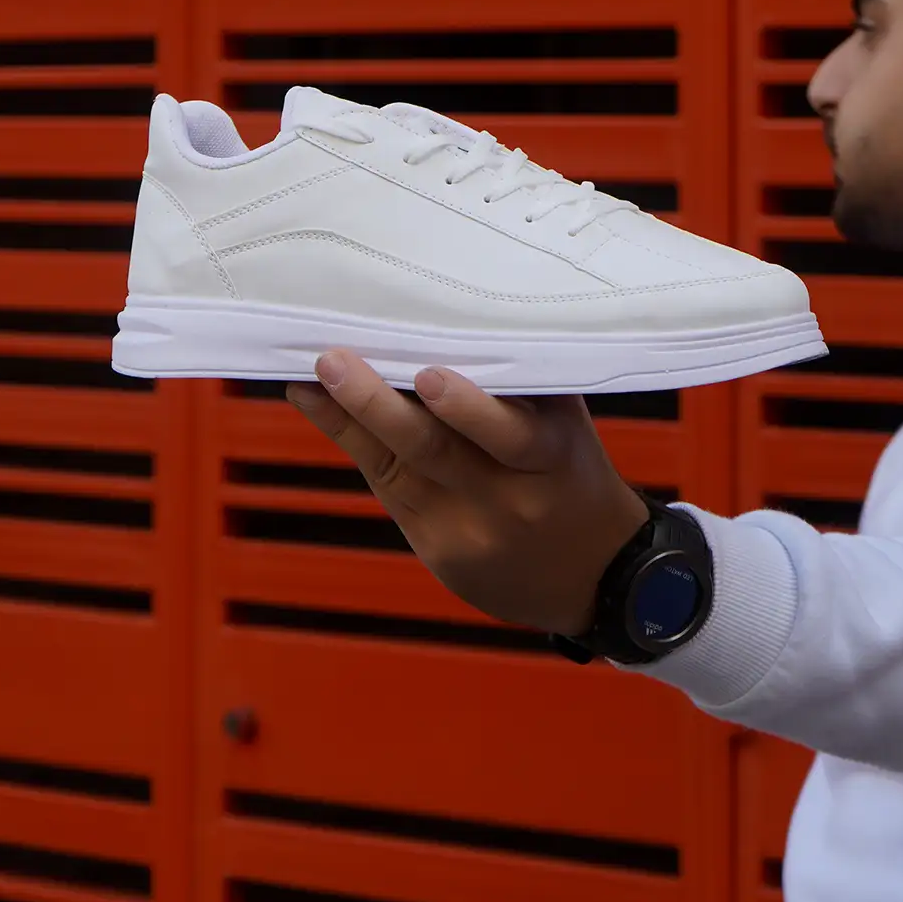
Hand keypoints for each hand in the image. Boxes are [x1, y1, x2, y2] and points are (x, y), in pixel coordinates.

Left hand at [285, 351, 649, 635]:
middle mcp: (507, 498)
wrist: (594, 578)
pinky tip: (319, 407)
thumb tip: (447, 323)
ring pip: (396, 468)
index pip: (508, 434)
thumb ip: (521, 386)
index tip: (428, 374)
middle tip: (332, 361)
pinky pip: (389, 490)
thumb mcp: (568, 430)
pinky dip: (353, 444)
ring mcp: (467, 530)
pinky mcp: (439, 551)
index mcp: (552, 459)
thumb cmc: (573, 476)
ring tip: (308, 379)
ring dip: (347, 418)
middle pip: (434, 449)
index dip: (467, 409)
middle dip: (376, 404)